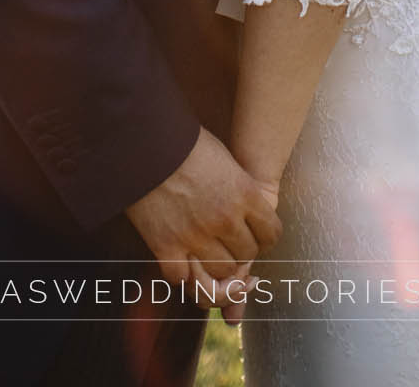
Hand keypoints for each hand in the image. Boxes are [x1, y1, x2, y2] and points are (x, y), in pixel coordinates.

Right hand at [124, 127, 280, 301]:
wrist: (147, 142)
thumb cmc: (187, 143)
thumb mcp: (225, 158)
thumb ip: (240, 187)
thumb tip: (246, 203)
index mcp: (244, 193)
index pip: (271, 233)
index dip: (264, 234)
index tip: (255, 232)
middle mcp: (225, 219)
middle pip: (247, 255)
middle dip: (240, 249)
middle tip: (227, 240)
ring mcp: (196, 236)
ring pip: (221, 271)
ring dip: (215, 263)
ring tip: (206, 249)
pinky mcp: (166, 246)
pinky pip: (183, 278)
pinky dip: (183, 271)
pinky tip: (181, 257)